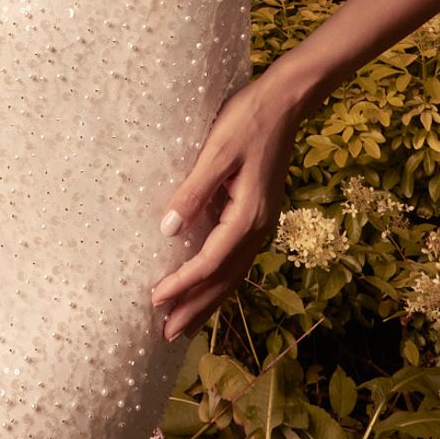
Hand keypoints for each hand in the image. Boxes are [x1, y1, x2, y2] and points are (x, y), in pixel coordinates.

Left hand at [150, 69, 313, 342]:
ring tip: (185, 324)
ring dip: (209, 300)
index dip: (182, 285)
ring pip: (234, 274)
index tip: (154, 301)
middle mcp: (260, 228)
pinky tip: (208, 285)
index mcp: (248, 216)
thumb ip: (193, 192)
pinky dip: (221, 280)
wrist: (285, 102)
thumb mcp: (216, 152)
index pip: (210, 263)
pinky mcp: (260, 214)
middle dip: (196, 309)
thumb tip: (168, 231)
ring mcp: (263, 223)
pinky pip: (238, 259)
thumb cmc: (247, 120)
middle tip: (168, 336)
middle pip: (225, 280)